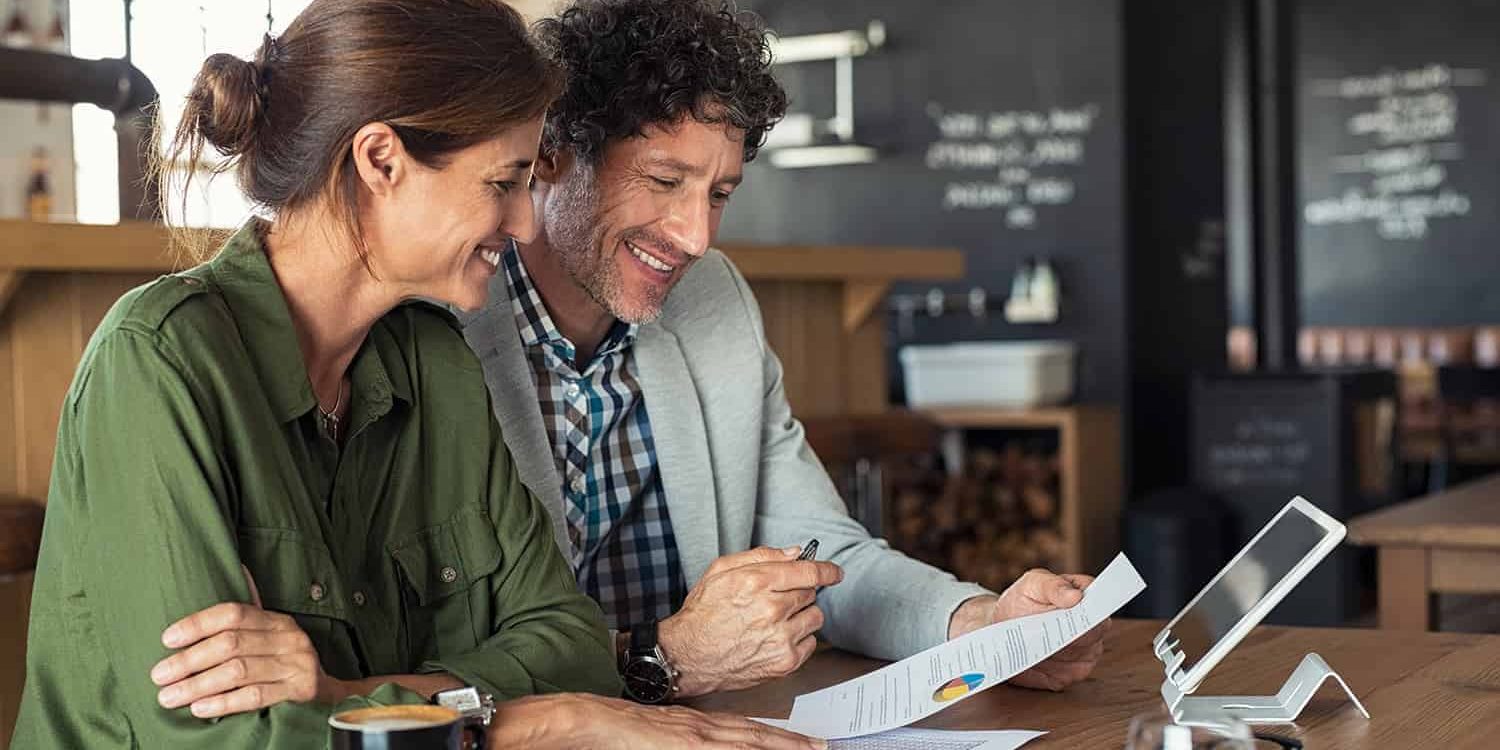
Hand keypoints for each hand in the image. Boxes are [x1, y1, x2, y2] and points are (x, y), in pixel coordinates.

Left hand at [150, 566, 345, 716]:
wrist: (329, 695)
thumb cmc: (285, 663)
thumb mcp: (271, 635)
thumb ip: (248, 615)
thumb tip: (238, 566)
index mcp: (276, 620)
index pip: (234, 613)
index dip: (198, 624)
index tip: (167, 639)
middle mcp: (289, 637)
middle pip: (231, 643)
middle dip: (189, 660)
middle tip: (159, 675)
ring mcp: (296, 664)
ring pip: (239, 671)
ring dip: (198, 685)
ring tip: (169, 696)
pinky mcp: (301, 691)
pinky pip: (256, 696)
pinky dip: (224, 702)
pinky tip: (200, 708)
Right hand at [491, 693, 824, 749]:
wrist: (585, 719)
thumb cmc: (612, 729)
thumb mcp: (657, 735)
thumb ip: (680, 738)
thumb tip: (698, 742)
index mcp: (693, 727)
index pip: (744, 732)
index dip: (777, 737)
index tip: (805, 742)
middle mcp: (700, 729)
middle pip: (754, 738)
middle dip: (790, 743)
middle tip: (823, 746)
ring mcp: (694, 737)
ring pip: (748, 741)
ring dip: (782, 746)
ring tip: (814, 748)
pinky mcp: (685, 742)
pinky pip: (727, 745)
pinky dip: (753, 746)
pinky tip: (773, 747)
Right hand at [658, 546, 843, 696]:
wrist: (688, 656)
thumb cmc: (703, 613)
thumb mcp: (721, 571)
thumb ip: (761, 556)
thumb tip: (794, 553)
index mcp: (756, 582)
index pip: (808, 571)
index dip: (827, 570)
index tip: (835, 572)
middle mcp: (771, 609)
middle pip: (811, 593)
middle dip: (799, 593)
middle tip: (777, 600)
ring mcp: (780, 637)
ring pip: (815, 617)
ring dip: (801, 616)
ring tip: (775, 621)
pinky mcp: (784, 661)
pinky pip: (811, 643)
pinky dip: (798, 639)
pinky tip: (775, 638)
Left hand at [947, 570, 1107, 690]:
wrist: (1000, 628)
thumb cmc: (1020, 601)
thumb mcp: (1031, 584)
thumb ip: (1053, 585)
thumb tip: (1076, 596)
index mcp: (1085, 597)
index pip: (1102, 599)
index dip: (1095, 603)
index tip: (1081, 606)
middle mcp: (1092, 625)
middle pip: (1098, 629)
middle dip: (1079, 628)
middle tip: (1055, 625)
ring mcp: (1085, 650)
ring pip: (1088, 652)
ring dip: (1065, 649)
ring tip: (1041, 641)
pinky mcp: (1073, 672)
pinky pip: (1072, 673)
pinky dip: (1056, 667)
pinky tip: (1038, 658)